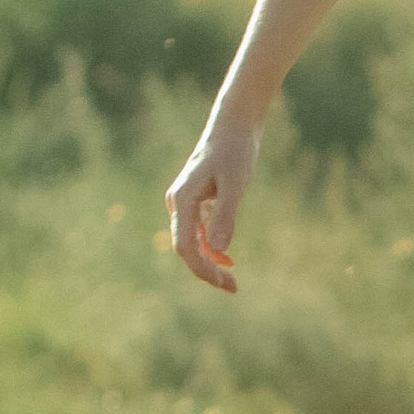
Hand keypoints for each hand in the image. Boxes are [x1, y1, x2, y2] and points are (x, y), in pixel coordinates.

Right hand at [166, 117, 259, 292]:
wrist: (233, 126)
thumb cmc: (235, 150)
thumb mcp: (235, 183)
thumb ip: (225, 215)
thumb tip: (218, 251)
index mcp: (182, 199)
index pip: (185, 245)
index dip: (202, 268)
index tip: (224, 283)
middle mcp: (179, 203)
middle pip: (187, 247)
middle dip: (207, 271)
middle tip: (233, 288)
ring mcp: (186, 203)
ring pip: (193, 242)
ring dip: (210, 263)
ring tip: (232, 282)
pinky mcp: (197, 201)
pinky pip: (199, 232)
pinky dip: (212, 249)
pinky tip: (227, 262)